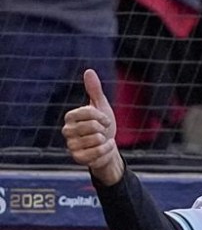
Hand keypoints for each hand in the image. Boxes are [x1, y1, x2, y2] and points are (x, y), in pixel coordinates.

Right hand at [62, 69, 123, 185]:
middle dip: (104, 130)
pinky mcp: (78, 158)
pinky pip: (96, 153)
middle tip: (102, 132)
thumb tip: (89, 71)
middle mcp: (67, 131)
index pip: (87, 112)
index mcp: (70, 117)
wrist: (107, 148)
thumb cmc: (103, 126)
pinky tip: (104, 149)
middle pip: (93, 127)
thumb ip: (94, 90)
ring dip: (105, 141)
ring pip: (96, 140)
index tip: (105, 120)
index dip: (101, 116)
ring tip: (101, 141)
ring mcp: (71, 145)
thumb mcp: (101, 107)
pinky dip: (106, 151)